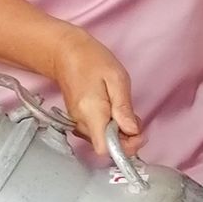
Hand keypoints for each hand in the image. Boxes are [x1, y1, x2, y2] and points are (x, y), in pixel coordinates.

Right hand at [49, 28, 141, 156]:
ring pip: (103, 140)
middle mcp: (82, 123)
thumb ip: (124, 107)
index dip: (125, 147)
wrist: (64, 52)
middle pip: (107, 146)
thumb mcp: (116, 78)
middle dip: (126, 138)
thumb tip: (132, 130)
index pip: (106, 149)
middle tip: (135, 118)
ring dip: (119, 132)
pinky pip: (98, 132)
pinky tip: (113, 110)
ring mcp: (78, 123)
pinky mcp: (78, 121)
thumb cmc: (90, 60)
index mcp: (92, 113)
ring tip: (123, 109)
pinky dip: (110, 127)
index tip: (138, 134)